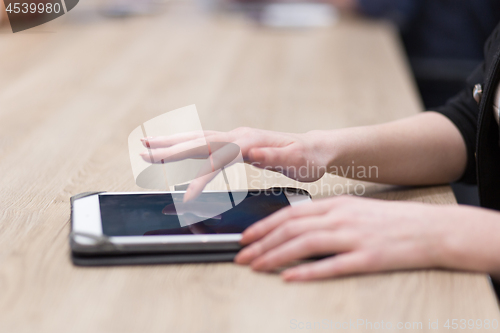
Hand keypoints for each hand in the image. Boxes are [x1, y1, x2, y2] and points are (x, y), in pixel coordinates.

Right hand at [140, 128, 328, 200]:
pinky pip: (205, 143)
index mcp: (249, 141)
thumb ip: (276, 157)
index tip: (185, 197)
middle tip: (144, 151)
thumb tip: (254, 152)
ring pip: (197, 138)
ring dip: (172, 142)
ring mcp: (236, 137)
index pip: (216, 159)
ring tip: (148, 145)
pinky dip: (186, 145)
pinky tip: (175, 149)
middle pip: (198, 141)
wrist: (315, 148)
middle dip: (170, 148)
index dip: (199, 178)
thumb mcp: (298, 160)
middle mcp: (239, 136)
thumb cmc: (308, 157)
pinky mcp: (236, 143)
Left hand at [235, 196, 499, 280]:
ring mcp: (354, 237)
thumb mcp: (356, 210)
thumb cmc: (392, 221)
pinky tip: (290, 278)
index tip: (246, 237)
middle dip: (262, 243)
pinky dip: (308, 272)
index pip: (291, 214)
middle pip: (292, 229)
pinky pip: (332, 265)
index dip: (264, 226)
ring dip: (275, 256)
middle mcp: (340, 218)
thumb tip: (299, 228)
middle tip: (241, 256)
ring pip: (305, 244)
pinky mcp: (368, 258)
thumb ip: (327, 217)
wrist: (432, 228)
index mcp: (336, 205)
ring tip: (256, 266)